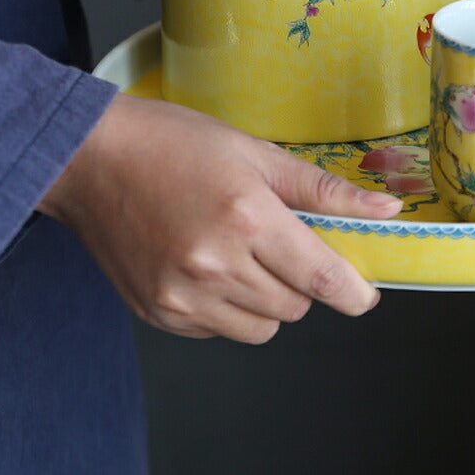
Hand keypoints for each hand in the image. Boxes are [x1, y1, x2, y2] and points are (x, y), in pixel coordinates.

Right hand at [38, 93, 401, 342]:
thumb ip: (324, 190)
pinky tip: (206, 265)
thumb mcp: (256, 154)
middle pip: (295, 306)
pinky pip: (218, 330)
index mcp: (247, 218)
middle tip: (281, 241)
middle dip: (302, 280)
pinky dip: (226, 308)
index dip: (355, 292)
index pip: (322, 279)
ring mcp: (182, 296)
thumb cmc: (173, 144)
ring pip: (260, 328)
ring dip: (266, 300)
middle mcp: (214, 265)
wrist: (89, 160)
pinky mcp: (158, 313)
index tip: (365, 292)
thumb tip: (385, 210)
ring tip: (241, 253)